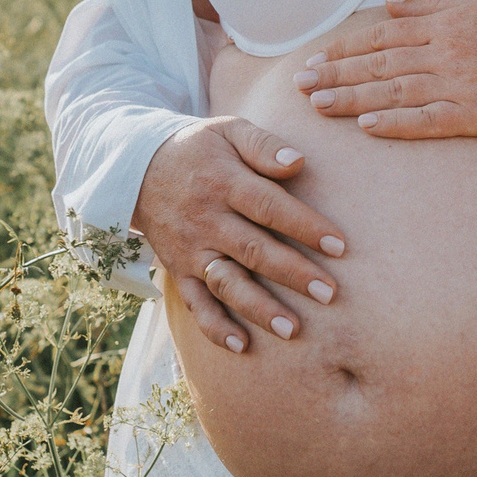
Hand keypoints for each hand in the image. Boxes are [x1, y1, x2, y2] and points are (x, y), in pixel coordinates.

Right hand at [132, 117, 346, 352]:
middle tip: (329, 294)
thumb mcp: (228, 131)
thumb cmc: (199, 148)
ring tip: (292, 329)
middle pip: (253, 250)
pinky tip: (241, 345)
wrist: (136, 168)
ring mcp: (191, 249)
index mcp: (224, 182)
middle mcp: (207, 220)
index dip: (305, 227)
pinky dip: (215, 326)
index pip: (269, 206)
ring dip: (258, 308)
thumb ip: (264, 144)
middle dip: (292, 273)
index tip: (340, 246)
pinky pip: (195, 302)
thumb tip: (299, 162)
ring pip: (226, 282)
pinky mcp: (179, 270)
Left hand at [291, 0, 476, 139]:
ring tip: (320, 105)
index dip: (346, 48)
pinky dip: (396, 123)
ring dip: (354, 98)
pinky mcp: (475, 114)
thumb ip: (432, 2)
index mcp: (445, 23)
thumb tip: (390, 3)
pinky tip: (368, 127)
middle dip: (336, 74)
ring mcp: (459, 83)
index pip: (383, 34)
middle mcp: (446, 51)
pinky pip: (428, 120)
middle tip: (301, 85)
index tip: (317, 57)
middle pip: (380, 63)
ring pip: (395, 91)